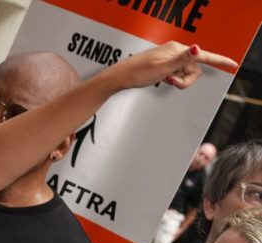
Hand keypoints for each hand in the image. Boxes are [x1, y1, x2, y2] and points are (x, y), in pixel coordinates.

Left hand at [105, 41, 236, 90]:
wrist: (121, 77)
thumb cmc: (138, 72)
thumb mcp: (162, 68)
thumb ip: (182, 60)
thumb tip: (196, 49)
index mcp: (176, 50)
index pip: (203, 55)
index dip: (219, 61)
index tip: (233, 64)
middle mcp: (175, 51)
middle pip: (194, 68)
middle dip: (186, 79)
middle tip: (170, 81)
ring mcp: (170, 58)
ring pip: (186, 73)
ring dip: (179, 80)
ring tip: (164, 80)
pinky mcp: (165, 64)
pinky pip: (178, 73)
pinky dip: (173, 79)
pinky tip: (163, 79)